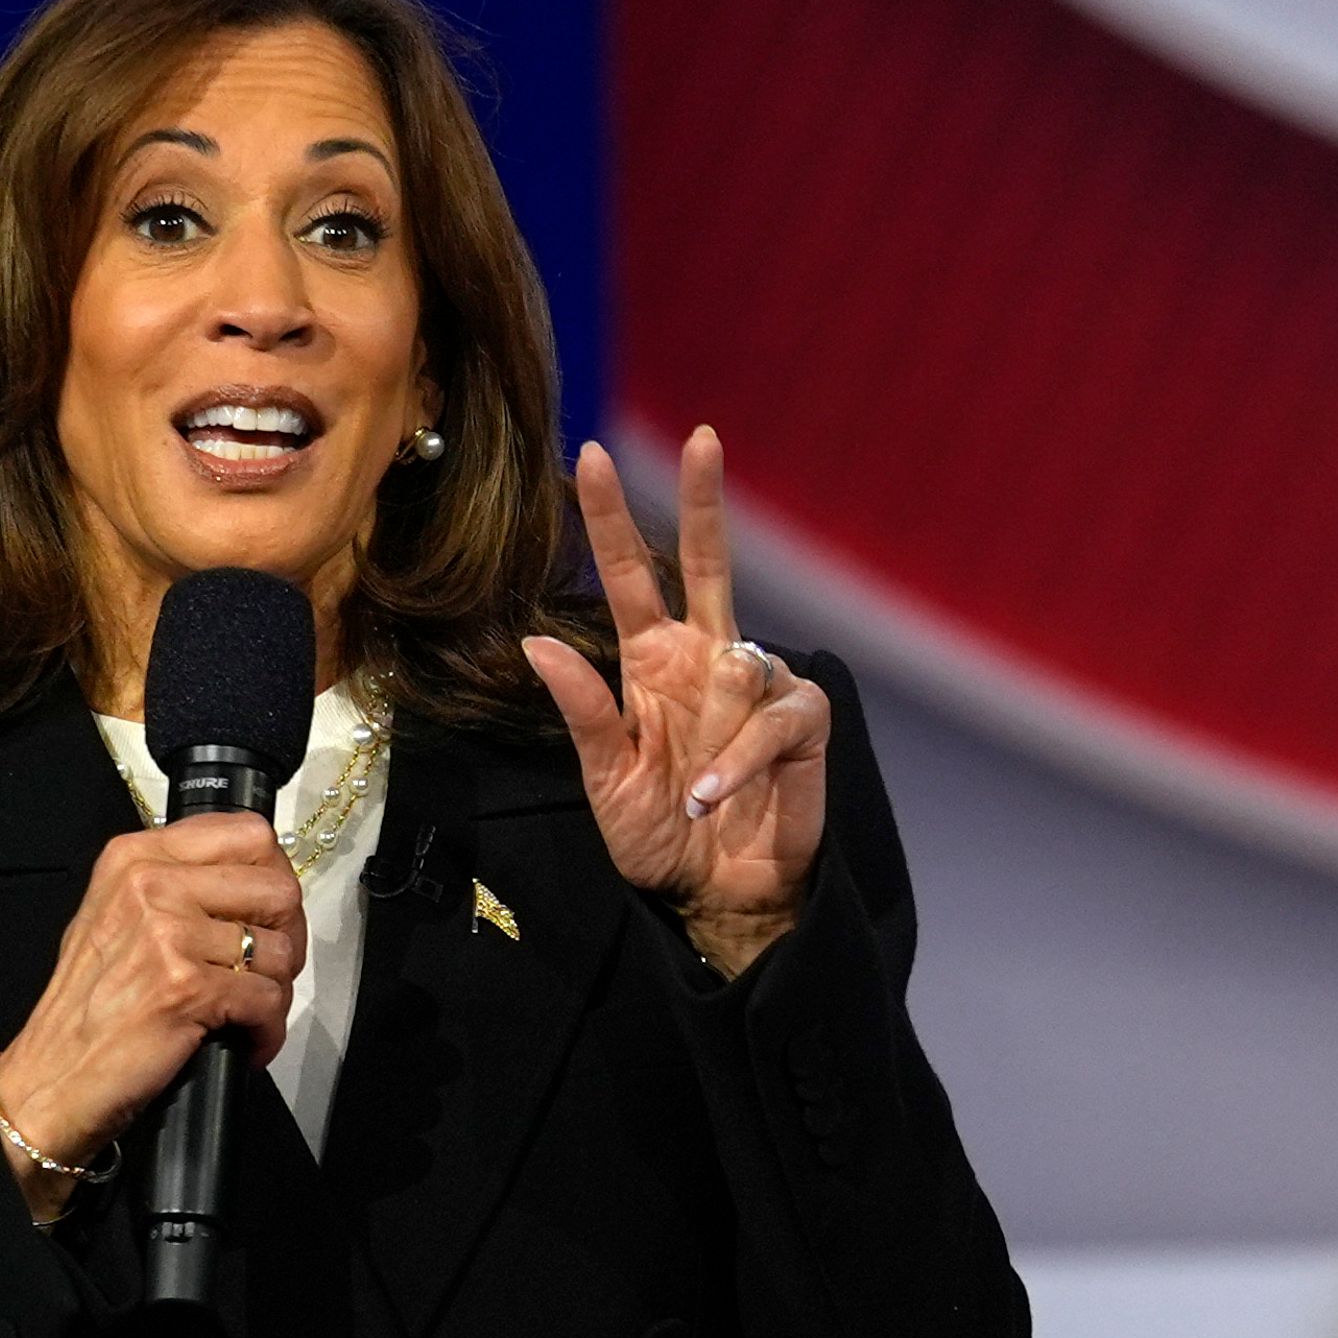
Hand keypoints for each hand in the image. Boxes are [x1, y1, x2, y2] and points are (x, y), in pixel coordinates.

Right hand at [0, 816, 304, 1213]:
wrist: (50, 1077)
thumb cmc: (87, 1006)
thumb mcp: (115, 916)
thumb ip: (176, 885)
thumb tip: (252, 882)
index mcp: (136, 857)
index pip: (248, 834)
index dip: (275, 877)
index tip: (268, 915)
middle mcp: (150, 884)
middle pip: (277, 888)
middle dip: (288, 937)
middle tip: (269, 971)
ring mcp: (167, 934)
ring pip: (278, 950)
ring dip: (277, 991)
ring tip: (249, 1013)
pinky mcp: (186, 988)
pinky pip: (267, 1001)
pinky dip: (266, 1031)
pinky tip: (246, 1043)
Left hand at [525, 428, 829, 977]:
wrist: (714, 899)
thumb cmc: (660, 838)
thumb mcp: (603, 780)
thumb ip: (580, 711)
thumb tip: (535, 640)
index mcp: (652, 664)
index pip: (628, 578)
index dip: (610, 522)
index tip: (590, 458)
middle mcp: (706, 661)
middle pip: (707, 563)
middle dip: (705, 503)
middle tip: (703, 437)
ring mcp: (757, 689)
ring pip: (742, 662)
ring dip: (712, 738)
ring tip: (690, 795)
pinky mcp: (802, 726)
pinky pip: (774, 718)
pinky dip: (737, 760)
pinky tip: (711, 796)